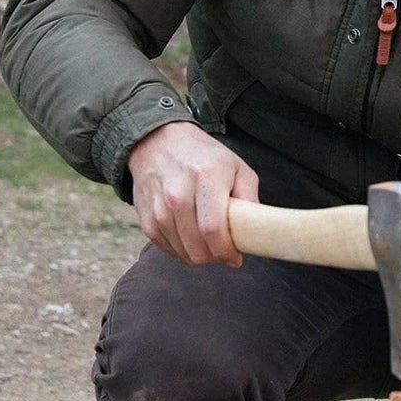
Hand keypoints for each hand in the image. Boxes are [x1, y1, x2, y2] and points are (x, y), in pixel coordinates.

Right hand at [128, 121, 258, 265]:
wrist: (158, 142)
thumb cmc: (204, 157)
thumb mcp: (237, 168)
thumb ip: (250, 198)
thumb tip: (254, 233)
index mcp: (206, 177)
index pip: (213, 229)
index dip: (226, 251)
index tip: (235, 257)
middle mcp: (178, 193)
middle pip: (197, 245)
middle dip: (214, 258)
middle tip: (223, 254)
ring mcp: (158, 206)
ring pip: (182, 251)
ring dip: (198, 257)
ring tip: (208, 247)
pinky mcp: (145, 217)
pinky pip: (165, 248)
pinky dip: (180, 252)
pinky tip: (190, 243)